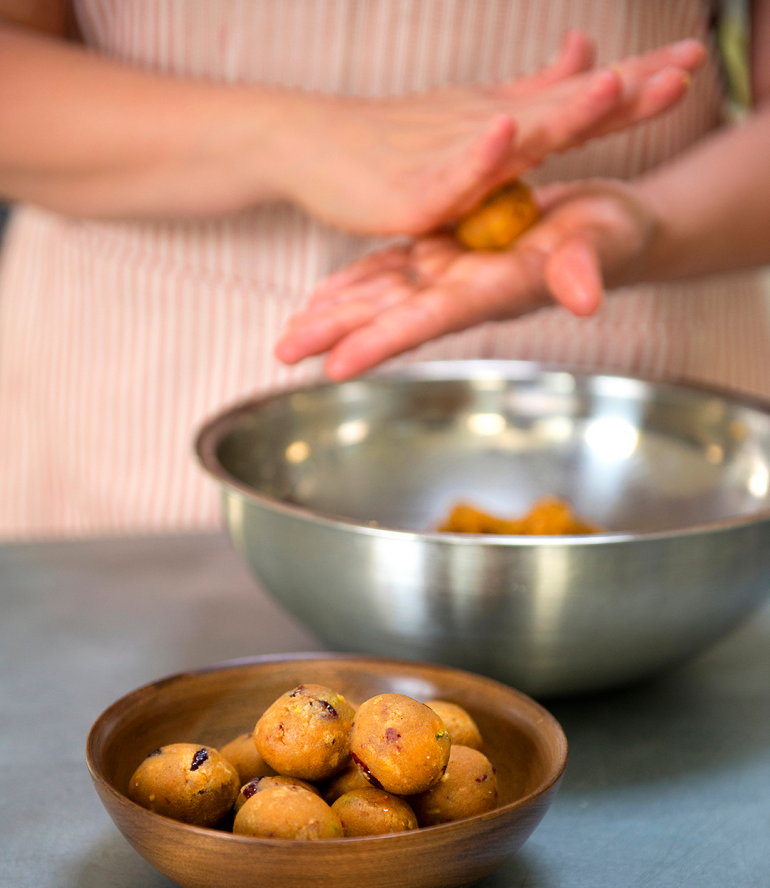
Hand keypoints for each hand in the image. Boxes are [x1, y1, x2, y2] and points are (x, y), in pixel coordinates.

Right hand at [273, 33, 703, 235]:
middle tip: (687, 67)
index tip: (694, 61)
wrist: (310, 142)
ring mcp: (453, 158)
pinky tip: (506, 132)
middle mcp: (488, 132)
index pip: (582, 101)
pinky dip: (480, 153)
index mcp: (507, 123)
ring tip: (613, 88)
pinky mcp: (416, 193)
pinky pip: (453, 174)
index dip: (638, 81)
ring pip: (518, 135)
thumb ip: (535, 91)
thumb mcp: (473, 114)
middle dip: (628, 91)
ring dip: (566, 110)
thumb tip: (587, 51)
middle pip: (567, 111)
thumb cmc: (391, 136)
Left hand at [275, 180, 656, 377]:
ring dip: (335, 313)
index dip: (382, 341)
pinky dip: (356, 282)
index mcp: (493, 290)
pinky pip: (392, 269)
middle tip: (283, 352)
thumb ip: (587, 267)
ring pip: (381, 294)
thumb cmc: (615, 236)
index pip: (428, 320)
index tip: (336, 366)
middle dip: (336, 333)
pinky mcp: (448, 250)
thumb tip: (586, 300)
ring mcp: (451, 272)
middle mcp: (463, 290)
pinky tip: (323, 294)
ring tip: (288, 333)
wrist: (608, 230)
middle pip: (389, 315)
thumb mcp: (607, 240)